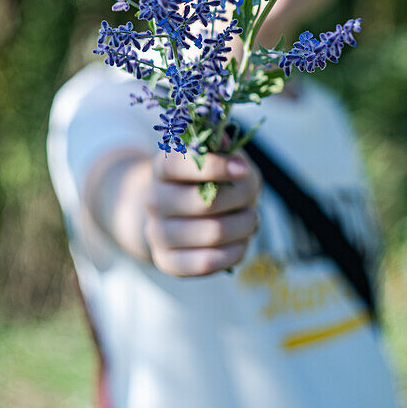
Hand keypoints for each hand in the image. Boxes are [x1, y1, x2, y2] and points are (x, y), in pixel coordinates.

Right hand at [145, 151, 261, 276]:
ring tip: (250, 219)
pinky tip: (242, 241)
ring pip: (212, 234)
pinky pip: (208, 263)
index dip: (215, 166)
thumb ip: (222, 149)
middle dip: (240, 200)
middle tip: (252, 198)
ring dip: (243, 225)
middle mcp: (154, 200)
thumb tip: (226, 144)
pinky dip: (235, 251)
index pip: (179, 164)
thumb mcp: (216, 158)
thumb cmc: (206, 181)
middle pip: (205, 203)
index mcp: (163, 168)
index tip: (243, 168)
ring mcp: (157, 233)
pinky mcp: (167, 262)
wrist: (175, 214)